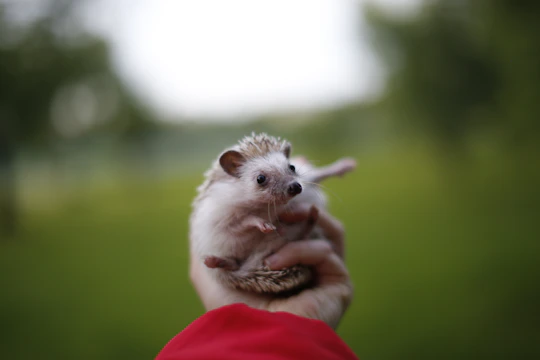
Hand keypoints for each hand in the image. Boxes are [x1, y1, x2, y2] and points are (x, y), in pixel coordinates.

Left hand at [189, 205, 352, 328]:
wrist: (256, 338)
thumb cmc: (231, 310)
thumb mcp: (209, 273)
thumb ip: (207, 245)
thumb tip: (202, 216)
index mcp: (286, 266)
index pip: (295, 227)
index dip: (289, 206)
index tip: (274, 190)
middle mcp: (309, 270)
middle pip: (317, 225)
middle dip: (300, 207)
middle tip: (281, 200)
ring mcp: (326, 277)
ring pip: (330, 232)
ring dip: (306, 218)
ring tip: (283, 216)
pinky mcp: (340, 283)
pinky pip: (324, 251)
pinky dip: (298, 250)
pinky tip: (274, 263)